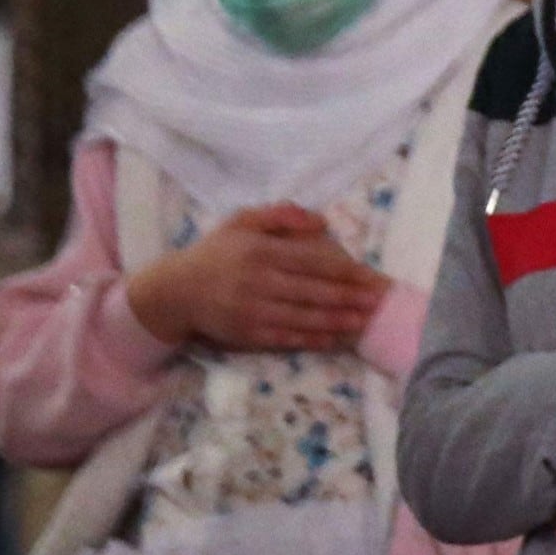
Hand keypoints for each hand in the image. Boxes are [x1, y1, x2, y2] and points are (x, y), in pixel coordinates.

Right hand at [121, 204, 387, 354]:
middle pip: (313, 291)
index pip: (312, 261)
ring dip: (338, 320)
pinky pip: (287, 338)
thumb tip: (322, 220)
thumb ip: (280, 216)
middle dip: (350, 297)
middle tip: (380, 301)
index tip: (371, 276)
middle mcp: (256, 281)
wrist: (175, 291)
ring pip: (304, 317)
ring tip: (366, 321)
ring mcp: (251, 310)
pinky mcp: (246, 334)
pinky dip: (314, 339)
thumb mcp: (241, 223)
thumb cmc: (216, 253)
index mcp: (259, 251)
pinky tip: (336, 338)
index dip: (345, 270)